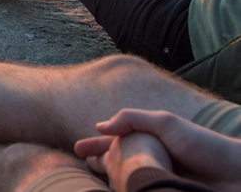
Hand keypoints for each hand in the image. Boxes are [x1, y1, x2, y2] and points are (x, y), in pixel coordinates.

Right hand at [75, 108, 240, 191]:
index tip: (78, 150)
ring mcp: (157, 183)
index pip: (117, 143)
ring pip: (125, 182)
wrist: (237, 177)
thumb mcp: (167, 123)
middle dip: (97, 164)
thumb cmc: (206, 148)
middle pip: (117, 164)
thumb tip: (100, 126)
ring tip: (90, 182)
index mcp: (152, 143)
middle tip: (79, 166)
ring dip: (108, 182)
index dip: (96, 146)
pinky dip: (125, 191)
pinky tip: (113, 191)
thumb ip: (132, 119)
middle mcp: (153, 162)